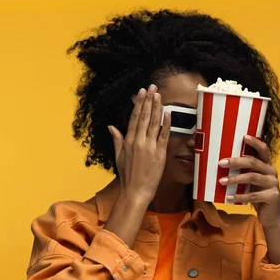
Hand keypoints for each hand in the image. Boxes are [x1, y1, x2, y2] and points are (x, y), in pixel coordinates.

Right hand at [108, 84, 170, 202]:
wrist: (136, 191)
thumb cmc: (127, 176)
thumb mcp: (118, 156)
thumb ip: (117, 139)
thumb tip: (111, 126)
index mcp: (128, 141)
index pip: (134, 118)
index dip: (138, 103)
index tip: (141, 92)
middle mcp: (138, 141)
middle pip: (144, 116)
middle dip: (148, 100)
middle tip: (152, 87)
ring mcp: (150, 147)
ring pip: (154, 123)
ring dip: (157, 107)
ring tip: (159, 95)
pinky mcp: (160, 154)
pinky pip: (164, 135)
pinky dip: (166, 123)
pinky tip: (168, 112)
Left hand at [218, 135, 279, 263]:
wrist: (271, 217)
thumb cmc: (258, 197)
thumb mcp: (251, 183)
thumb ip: (244, 173)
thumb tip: (221, 165)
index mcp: (267, 166)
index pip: (263, 150)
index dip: (255, 142)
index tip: (243, 136)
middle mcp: (272, 172)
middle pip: (253, 162)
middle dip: (235, 161)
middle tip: (221, 163)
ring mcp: (273, 184)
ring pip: (252, 177)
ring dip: (235, 179)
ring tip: (221, 181)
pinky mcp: (272, 197)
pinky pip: (253, 195)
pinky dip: (239, 196)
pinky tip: (228, 197)